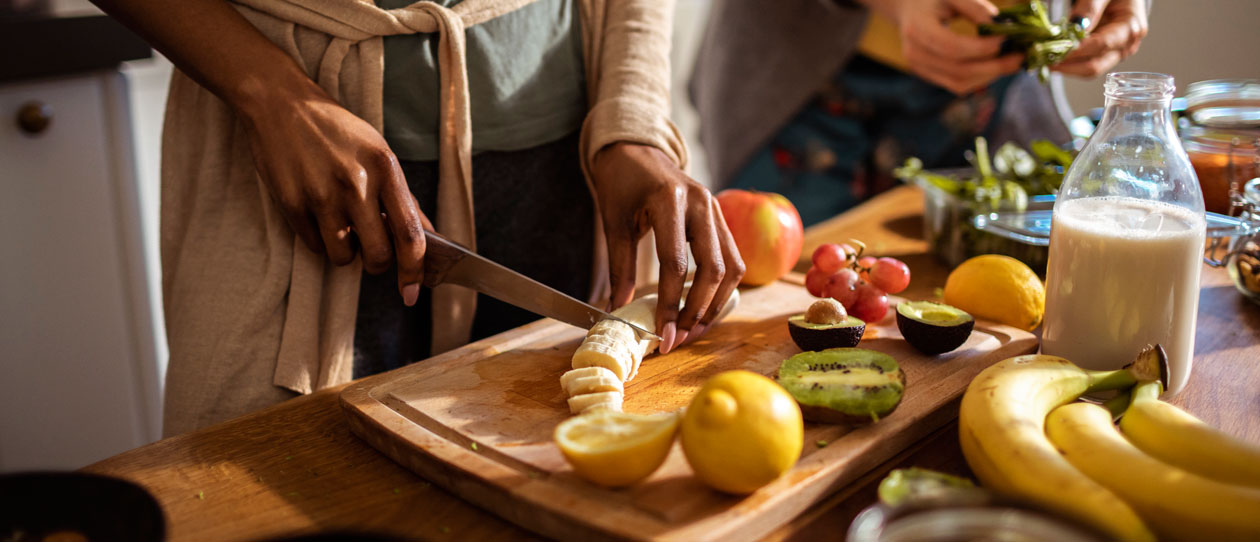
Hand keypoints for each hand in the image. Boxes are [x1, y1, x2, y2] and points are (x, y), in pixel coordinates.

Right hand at [238, 80, 430, 305]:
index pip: (411, 235)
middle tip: (371, 249)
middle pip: (378, 256)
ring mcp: (322, 195)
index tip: (413, 291)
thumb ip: (404, 198)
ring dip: (345, 253)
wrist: (281, 103)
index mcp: (386, 169)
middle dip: (378, 264)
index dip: (414, 271)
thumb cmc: (336, 130)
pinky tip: (317, 215)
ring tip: (341, 226)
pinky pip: (314, 246)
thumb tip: (429, 236)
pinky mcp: (292, 203)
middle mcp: (357, 184)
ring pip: (343, 258)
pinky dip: (319, 240)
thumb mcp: (379, 153)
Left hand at [590, 143, 744, 353]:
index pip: (676, 264)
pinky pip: (732, 259)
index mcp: (670, 200)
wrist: (637, 150)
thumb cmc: (623, 183)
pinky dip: (721, 288)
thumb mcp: (614, 223)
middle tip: (679, 337)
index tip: (663, 334)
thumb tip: (618, 311)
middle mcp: (702, 204)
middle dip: (697, 310)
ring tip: (693, 328)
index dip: (670, 304)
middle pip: (713, 270)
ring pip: (731, 267)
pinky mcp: (721, 218)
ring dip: (715, 304)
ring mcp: (717, 209)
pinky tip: (703, 306)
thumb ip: (620, 268)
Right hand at [866, 0, 1023, 94]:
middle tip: (1020, 57)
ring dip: (990, 76)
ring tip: (1012, 62)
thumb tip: (1002, 30)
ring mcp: (919, 68)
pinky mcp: (928, 76)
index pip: (952, 47)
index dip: (981, 48)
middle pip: (958, 70)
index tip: (1007, 39)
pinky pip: (957, 85)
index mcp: (917, 29)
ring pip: (959, 83)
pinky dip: (980, 79)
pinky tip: (996, 67)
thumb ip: (977, 9)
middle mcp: (915, 54)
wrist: (908, 8)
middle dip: (994, 66)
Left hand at [1054, 0, 1147, 76]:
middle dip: (1067, 65)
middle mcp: (1125, 46)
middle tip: (1043, 59)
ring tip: (1045, 58)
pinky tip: (1053, 56)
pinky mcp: (1104, 55)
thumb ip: (1090, 7)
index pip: (1101, 45)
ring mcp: (1115, 53)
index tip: (1053, 51)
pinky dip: (1068, 62)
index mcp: (1131, 27)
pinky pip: (1084, 64)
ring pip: (1087, 69)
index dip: (1076, 51)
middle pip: (1094, 66)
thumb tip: (1076, 26)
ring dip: (1065, 67)